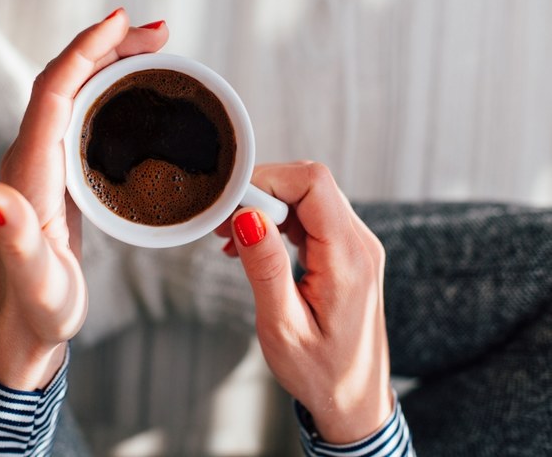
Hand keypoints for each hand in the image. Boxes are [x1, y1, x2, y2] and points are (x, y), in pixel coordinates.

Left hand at [0, 9, 167, 389]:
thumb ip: (15, 237)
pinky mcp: (57, 176)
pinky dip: (108, 91)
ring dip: (109, 63)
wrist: (25, 329)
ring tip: (152, 51)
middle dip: (106, 46)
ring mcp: (43, 165)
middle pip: (64, 80)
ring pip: (73, 93)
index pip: (54, 90)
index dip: (86, 50)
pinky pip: (80, 115)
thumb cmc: (37, 308)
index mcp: (30, 170)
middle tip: (158, 33)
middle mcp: (31, 157)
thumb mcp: (33, 277)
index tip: (124, 22)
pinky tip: (131, 95)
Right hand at [217, 162, 391, 443]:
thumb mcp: (283, 326)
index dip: (267, 181)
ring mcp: (356, 247)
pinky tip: (254, 246)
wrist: (355, 402)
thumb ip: (266, 268)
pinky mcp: (346, 253)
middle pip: (310, 184)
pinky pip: (311, 217)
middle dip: (262, 192)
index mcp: (348, 259)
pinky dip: (278, 223)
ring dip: (267, 208)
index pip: (313, 184)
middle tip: (224, 225)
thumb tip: (247, 217)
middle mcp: (359, 244)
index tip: (230, 206)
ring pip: (309, 197)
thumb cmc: (321, 373)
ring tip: (232, 239)